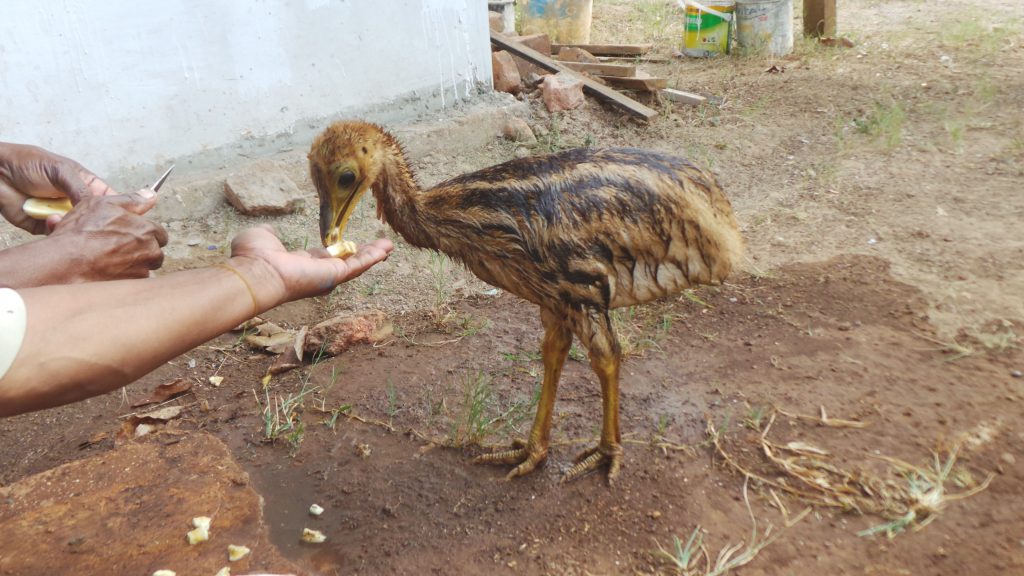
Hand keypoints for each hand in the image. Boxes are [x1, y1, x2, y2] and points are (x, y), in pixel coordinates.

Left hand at [0, 142, 113, 234]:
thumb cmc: (28, 163)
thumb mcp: (61, 171)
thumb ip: (81, 190)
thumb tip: (99, 208)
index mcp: (85, 186)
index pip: (109, 199)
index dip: (118, 208)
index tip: (124, 217)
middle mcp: (75, 203)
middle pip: (95, 219)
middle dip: (97, 223)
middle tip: (98, 226)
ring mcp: (61, 215)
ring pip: (77, 230)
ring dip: (74, 227)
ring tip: (65, 218)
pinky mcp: (45, 226)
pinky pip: (57, 235)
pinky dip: (56, 231)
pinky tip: (50, 220)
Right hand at [46, 190, 168, 281]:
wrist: (66, 262)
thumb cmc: (82, 232)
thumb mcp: (104, 204)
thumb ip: (132, 201)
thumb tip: (151, 195)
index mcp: (148, 230)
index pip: (160, 234)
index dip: (144, 233)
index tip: (131, 234)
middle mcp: (150, 252)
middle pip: (154, 252)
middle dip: (142, 250)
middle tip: (118, 247)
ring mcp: (142, 271)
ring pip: (144, 268)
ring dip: (132, 265)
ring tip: (110, 260)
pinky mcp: (131, 286)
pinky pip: (133, 281)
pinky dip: (123, 277)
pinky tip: (107, 271)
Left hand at [227, 224, 392, 307]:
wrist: (256, 272)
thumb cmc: (253, 257)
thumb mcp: (262, 237)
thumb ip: (270, 235)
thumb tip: (269, 232)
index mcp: (300, 264)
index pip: (323, 258)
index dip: (338, 250)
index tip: (350, 244)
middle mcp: (316, 273)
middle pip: (346, 263)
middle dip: (363, 255)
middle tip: (379, 248)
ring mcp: (327, 276)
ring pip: (356, 265)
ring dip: (373, 255)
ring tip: (389, 246)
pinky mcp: (335, 276)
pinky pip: (358, 265)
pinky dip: (373, 257)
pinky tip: (386, 248)